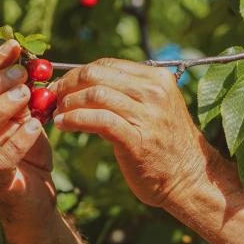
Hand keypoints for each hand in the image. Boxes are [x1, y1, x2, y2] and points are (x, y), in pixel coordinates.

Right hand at [0, 39, 55, 226]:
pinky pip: (2, 161)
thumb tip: (30, 62)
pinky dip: (18, 141)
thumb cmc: (27, 154)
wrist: (35, 199)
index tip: (13, 46)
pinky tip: (35, 126)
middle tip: (22, 73)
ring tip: (27, 94)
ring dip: (1, 107)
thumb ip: (21, 95)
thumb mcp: (24, 119)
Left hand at [52, 58, 204, 206]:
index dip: (77, 73)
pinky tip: (64, 125)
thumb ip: (125, 94)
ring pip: (95, 94)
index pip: (107, 64)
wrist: (191, 178)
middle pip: (97, 74)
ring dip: (68, 102)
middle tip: (53, 98)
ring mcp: (148, 115)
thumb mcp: (153, 108)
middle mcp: (154, 92)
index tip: (61, 85)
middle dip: (68, 83)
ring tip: (58, 114)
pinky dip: (75, 119)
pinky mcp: (137, 139)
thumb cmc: (166, 144)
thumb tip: (81, 86)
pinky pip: (99, 120)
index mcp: (157, 79)